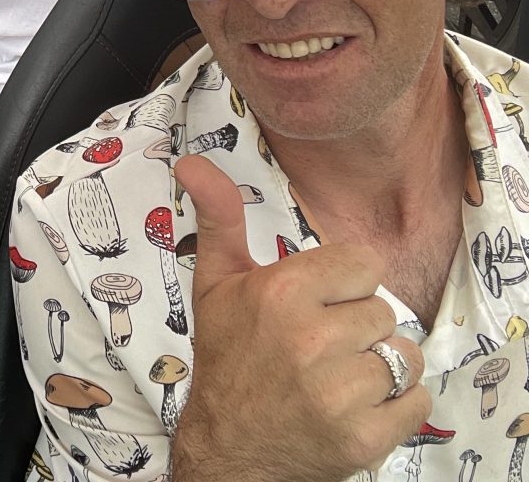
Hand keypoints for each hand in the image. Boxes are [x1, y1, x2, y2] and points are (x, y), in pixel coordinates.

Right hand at [169, 156, 430, 481]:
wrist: (228, 448)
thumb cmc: (227, 357)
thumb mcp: (216, 281)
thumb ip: (218, 215)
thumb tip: (192, 160)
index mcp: (281, 293)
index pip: (363, 264)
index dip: (345, 282)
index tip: (320, 301)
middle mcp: (312, 339)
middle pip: (381, 311)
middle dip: (357, 326)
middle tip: (321, 345)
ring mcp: (340, 392)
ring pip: (403, 354)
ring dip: (380, 365)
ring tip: (342, 375)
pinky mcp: (364, 437)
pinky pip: (416, 399)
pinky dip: (396, 404)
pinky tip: (357, 404)